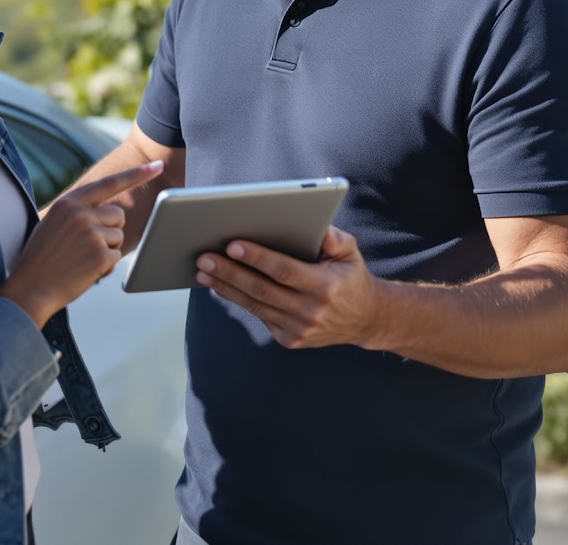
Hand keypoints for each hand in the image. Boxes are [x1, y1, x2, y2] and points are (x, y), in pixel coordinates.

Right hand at [0, 160, 161, 327]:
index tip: (157, 166)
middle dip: (110, 231)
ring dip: (107, 251)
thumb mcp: (52, 223)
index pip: (109, 183)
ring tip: (81, 260)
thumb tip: (105, 208)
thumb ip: (76, 211)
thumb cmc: (41, 259)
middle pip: (118, 215)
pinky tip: (84, 272)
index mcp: (69, 203)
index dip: (136, 175)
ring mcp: (91, 234)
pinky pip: (116, 258)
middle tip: (86, 247)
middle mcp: (81, 213)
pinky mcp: (100, 255)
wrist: (30, 288)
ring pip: (119, 237)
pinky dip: (105, 268)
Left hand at [195, 226, 385, 349]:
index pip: (283, 270)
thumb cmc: (351, 277)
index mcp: (324, 286)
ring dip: (225, 287)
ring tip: (203, 271)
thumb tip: (318, 228)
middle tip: (203, 257)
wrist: (365, 320)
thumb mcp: (351, 253)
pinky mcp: (290, 339)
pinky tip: (220, 286)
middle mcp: (310, 311)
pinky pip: (259, 315)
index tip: (232, 245)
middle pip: (261, 289)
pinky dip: (238, 300)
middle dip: (229, 272)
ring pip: (254, 305)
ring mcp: (298, 329)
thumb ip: (336, 238)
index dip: (257, 258)